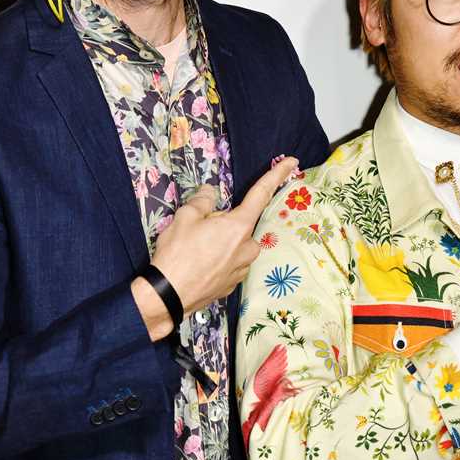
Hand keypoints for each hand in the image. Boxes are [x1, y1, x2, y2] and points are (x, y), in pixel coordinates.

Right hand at [131, 156, 297, 339]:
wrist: (167, 296)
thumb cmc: (177, 254)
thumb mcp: (185, 217)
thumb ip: (202, 201)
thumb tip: (209, 194)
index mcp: (238, 227)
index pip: (261, 194)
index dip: (277, 175)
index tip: (292, 162)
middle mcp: (246, 248)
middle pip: (242, 226)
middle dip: (225, 224)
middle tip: (199, 230)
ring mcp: (241, 269)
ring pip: (237, 247)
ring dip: (222, 244)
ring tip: (195, 250)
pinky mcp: (232, 286)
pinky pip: (231, 265)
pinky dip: (218, 261)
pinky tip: (198, 265)